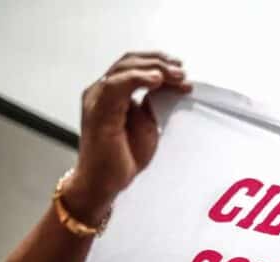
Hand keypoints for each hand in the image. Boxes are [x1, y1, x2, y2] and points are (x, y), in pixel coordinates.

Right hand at [64, 52, 190, 222]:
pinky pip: (116, 86)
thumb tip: (170, 88)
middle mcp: (101, 91)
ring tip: (176, 74)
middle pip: (130, 62)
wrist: (105, 182)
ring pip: (124, 69)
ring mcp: (97, 99)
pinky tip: (156, 80)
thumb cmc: (122, 157)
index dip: (159, 63)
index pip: (135, 65)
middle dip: (159, 62)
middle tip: (182, 71)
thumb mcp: (147, 124)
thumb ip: (154, 104)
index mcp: (112, 93)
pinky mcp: (97, 111)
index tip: (182, 70)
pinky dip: (138, 78)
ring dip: (154, 68)